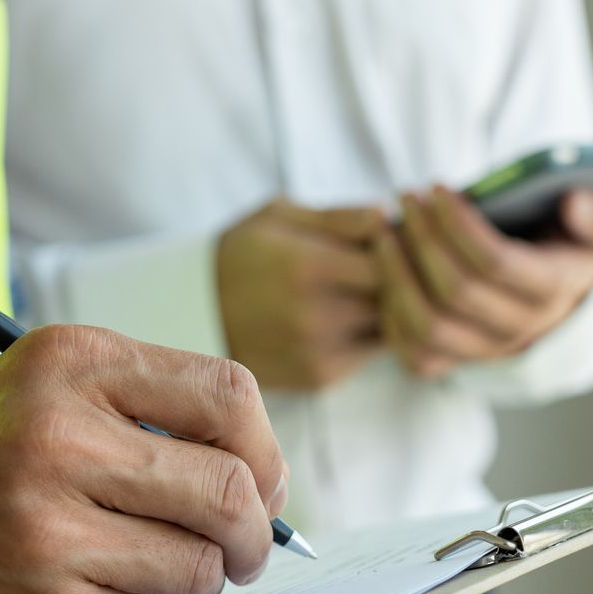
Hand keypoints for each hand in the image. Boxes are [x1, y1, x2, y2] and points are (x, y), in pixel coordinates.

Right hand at [0, 325, 288, 593]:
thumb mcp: (44, 393)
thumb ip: (149, 411)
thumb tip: (264, 479)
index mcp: (71, 363)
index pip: (228, 395)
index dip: (265, 450)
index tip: (261, 484)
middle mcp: (58, 436)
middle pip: (230, 488)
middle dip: (253, 533)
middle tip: (239, 551)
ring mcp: (48, 529)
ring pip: (199, 565)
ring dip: (195, 582)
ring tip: (153, 572)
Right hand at [217, 200, 387, 390]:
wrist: (194, 312)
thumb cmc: (242, 252)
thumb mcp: (279, 217)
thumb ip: (339, 217)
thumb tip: (388, 216)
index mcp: (308, 267)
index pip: (390, 261)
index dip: (398, 248)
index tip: (389, 239)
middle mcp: (316, 316)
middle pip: (395, 298)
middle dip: (398, 280)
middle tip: (391, 263)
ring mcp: (319, 352)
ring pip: (388, 330)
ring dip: (388, 309)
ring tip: (365, 287)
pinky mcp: (319, 377)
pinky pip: (367, 354)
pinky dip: (367, 333)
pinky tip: (347, 314)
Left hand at [378, 185, 592, 377]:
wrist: (558, 297)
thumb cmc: (568, 246)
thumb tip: (574, 202)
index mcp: (554, 291)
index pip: (495, 263)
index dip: (458, 224)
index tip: (436, 187)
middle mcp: (520, 329)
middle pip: (455, 291)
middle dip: (423, 238)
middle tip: (405, 197)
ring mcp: (485, 351)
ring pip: (428, 325)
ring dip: (397, 275)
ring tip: (384, 230)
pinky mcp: (455, 363)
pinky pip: (413, 352)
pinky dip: (391, 313)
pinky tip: (385, 269)